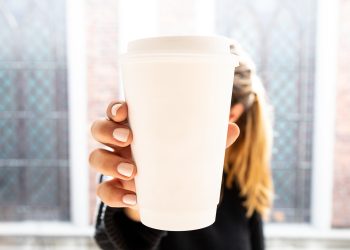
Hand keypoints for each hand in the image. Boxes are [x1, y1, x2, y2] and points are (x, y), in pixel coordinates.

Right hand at [89, 100, 239, 221]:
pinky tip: (134, 199)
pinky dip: (115, 196)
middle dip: (108, 132)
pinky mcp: (115, 189)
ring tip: (132, 172)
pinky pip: (103, 192)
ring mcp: (113, 165)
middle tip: (128, 139)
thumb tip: (233, 127)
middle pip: (98, 130)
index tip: (124, 111)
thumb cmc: (176, 158)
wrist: (166, 191)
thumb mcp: (190, 147)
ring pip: (95, 158)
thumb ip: (208, 138)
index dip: (114, 108)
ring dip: (108, 164)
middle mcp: (118, 143)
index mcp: (133, 125)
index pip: (115, 111)